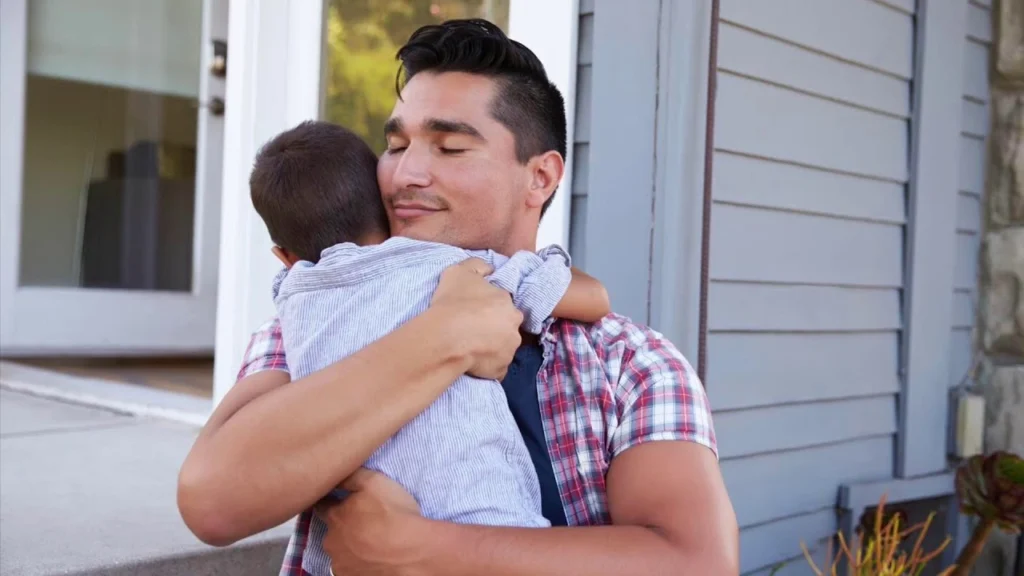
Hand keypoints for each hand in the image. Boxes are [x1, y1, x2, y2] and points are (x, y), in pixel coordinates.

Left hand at [316, 468, 429, 575]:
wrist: (411, 551)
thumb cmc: (393, 514)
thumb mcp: (373, 482)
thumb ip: (351, 475)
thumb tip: (335, 471)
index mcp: (335, 516)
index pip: (322, 505)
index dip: (329, 500)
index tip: (336, 498)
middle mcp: (331, 541)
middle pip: (332, 530)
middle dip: (342, 525)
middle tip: (363, 522)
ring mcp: (341, 563)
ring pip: (341, 551)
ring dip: (350, 546)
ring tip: (371, 542)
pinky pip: (350, 567)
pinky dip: (358, 562)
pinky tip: (372, 557)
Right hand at [430, 258, 522, 379]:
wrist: (446, 337)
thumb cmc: (453, 302)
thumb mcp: (460, 271)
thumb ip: (478, 266)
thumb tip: (490, 269)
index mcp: (508, 303)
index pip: (503, 305)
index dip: (489, 308)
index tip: (474, 313)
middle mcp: (514, 326)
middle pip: (507, 327)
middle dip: (495, 329)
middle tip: (473, 331)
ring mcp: (510, 350)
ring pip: (504, 348)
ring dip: (492, 348)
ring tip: (470, 348)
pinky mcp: (501, 369)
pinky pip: (496, 368)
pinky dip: (487, 366)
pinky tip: (472, 362)